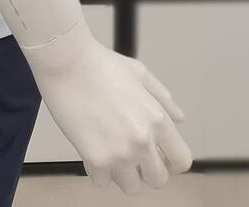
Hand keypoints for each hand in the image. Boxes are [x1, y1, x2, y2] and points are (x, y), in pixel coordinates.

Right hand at [23, 18, 192, 193]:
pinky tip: (91, 145)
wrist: (67, 61)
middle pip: (158, 180)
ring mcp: (120, 154)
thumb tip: (180, 119)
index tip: (159, 157)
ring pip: (131, 187)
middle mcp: (143, 141)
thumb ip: (163, 99)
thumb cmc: (102, 64)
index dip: (172, 162)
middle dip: (146, 170)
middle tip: (130, 154)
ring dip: (121, 172)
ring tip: (109, 148)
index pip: (182, 161)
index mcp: (158, 119)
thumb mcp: (139, 73)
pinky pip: (102, 181)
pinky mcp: (96, 160)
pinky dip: (97, 169)